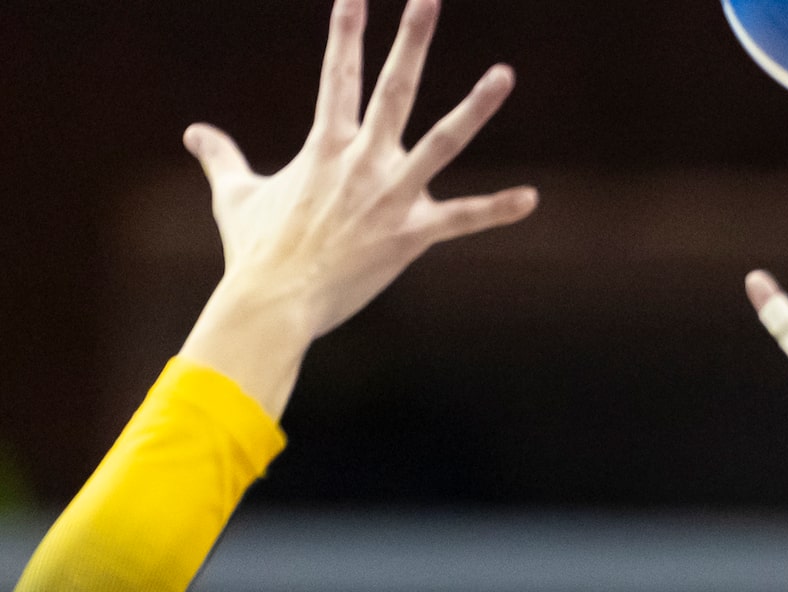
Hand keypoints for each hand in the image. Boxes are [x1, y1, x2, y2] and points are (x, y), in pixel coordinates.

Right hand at [181, 0, 537, 417]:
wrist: (274, 301)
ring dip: (476, 107)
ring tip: (505, 73)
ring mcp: (391, 195)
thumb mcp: (235, 196)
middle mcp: (361, 161)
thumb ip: (222, 158)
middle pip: (393, 88)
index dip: (346, 32)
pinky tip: (532, 198)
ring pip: (443, 141)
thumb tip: (194, 132)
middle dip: (411, 40)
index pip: (337, 75)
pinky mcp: (412, 234)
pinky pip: (464, 220)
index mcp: (324, 146)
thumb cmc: (255, 251)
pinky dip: (498, 210)